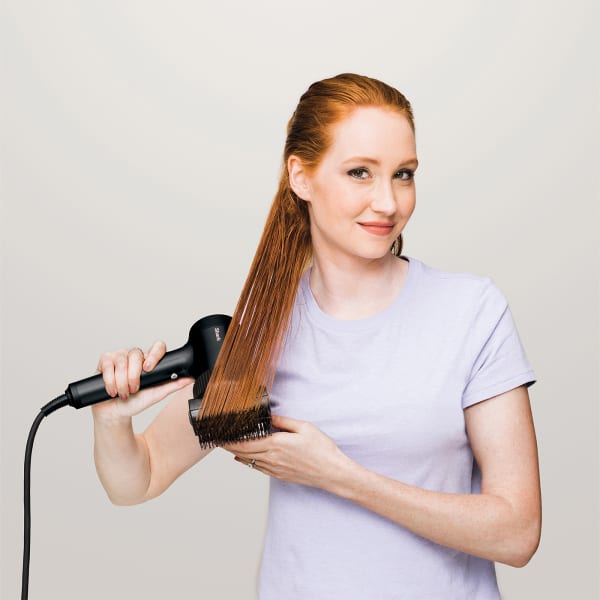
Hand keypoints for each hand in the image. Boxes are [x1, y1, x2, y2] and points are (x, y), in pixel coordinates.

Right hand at [92, 341, 193, 422]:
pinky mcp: (105, 360)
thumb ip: (172, 385)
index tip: (148, 369)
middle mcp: (135, 356)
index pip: (157, 347)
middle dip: (133, 376)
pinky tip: (112, 389)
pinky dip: (110, 380)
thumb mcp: (156, 395)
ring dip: (121, 381)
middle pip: (136, 354)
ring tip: (123, 392)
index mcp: (149, 361)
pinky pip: (107, 364)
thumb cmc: (136, 402)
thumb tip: (189, 379)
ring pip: (121, 361)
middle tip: (133, 389)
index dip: (154, 355)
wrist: (115, 412)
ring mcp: (120, 356)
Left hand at [223, 414, 353, 491]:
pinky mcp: (279, 475)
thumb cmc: (322, 450)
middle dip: (228, 446)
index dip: (230, 439)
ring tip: (227, 446)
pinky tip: (243, 458)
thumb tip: (269, 416)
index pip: (245, 442)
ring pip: (249, 461)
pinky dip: (247, 462)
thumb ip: (283, 421)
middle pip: (243, 453)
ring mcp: (275, 469)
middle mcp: (272, 458)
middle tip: (218, 439)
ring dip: (236, 453)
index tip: (220, 433)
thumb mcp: (304, 427)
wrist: (332, 472)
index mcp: (276, 444)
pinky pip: (258, 468)